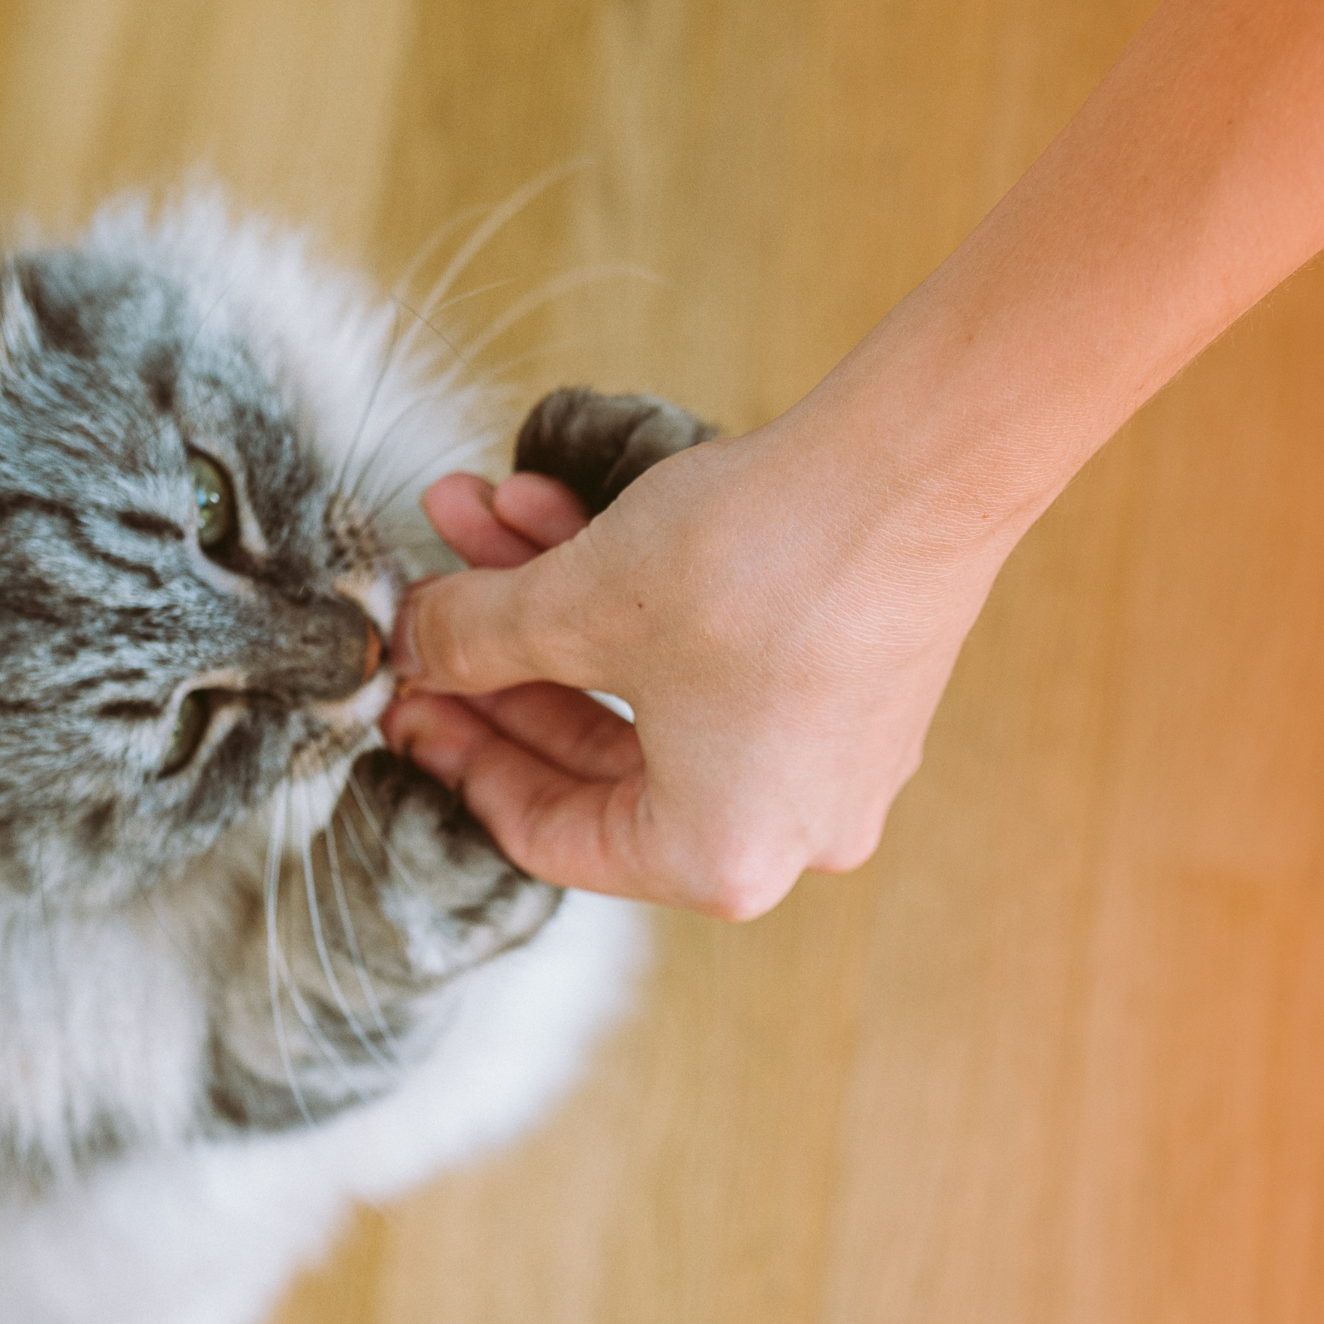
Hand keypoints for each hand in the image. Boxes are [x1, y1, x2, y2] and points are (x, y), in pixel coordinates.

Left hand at [380, 413, 1009, 918]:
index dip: (460, 756)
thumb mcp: (575, 605)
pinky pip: (716, 661)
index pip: (550, 835)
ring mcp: (833, 761)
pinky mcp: (857, 685)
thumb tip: (412, 648)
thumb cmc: (758, 560)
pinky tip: (569, 511)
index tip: (405, 696)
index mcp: (719, 859)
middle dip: (507, 659)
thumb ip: (472, 642)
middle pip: (596, 759)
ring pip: (651, 691)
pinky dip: (640, 596)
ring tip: (487, 513)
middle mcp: (789, 833)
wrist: (919, 464)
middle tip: (434, 607)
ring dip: (561, 604)